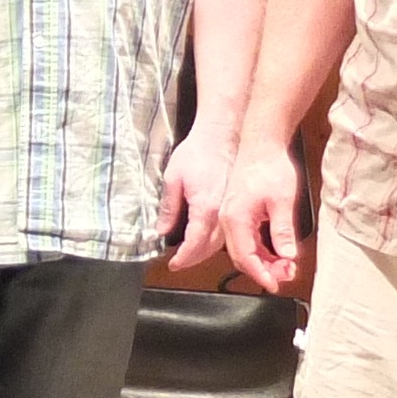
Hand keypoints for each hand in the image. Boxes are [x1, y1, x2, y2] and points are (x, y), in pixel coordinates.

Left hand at [156, 122, 232, 272]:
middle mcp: (221, 213)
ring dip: (205, 253)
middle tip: (179, 263)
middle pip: (208, 248)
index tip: (173, 264)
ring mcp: (230, 208)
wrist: (223, 133)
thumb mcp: (173, 178)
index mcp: (205, 208)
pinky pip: (227, 230)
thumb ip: (168, 207)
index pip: (194, 244)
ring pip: (221, 242)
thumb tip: (162, 229)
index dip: (183, 258)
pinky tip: (208, 240)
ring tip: (191, 256)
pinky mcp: (234, 202)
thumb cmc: (198, 151)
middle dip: (193, 259)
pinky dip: (216, 240)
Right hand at [218, 138, 303, 291]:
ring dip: (264, 261)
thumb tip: (287, 255)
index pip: (245, 257)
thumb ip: (283, 230)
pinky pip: (246, 238)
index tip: (276, 284)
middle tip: (287, 274)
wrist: (261, 142)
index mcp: (235, 219)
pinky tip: (277, 252)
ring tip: (286, 265)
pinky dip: (261, 249)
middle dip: (264, 270)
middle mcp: (228, 220)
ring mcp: (231, 216)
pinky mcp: (238, 212)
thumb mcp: (282, 200)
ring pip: (244, 249)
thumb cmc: (269, 165)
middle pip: (242, 256)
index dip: (261, 274)